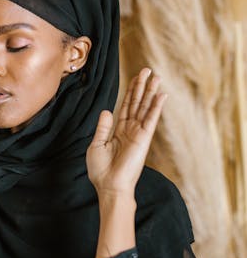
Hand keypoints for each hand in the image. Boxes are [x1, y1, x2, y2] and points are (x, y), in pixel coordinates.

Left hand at [86, 67, 167, 195]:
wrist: (109, 186)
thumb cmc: (101, 170)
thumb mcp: (97, 145)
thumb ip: (103, 127)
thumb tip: (107, 110)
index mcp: (118, 131)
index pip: (125, 106)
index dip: (130, 92)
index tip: (136, 78)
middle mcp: (130, 130)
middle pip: (137, 103)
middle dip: (142, 86)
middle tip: (148, 70)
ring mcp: (138, 133)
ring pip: (145, 108)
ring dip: (151, 92)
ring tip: (156, 77)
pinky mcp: (143, 139)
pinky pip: (151, 119)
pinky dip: (156, 106)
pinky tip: (161, 95)